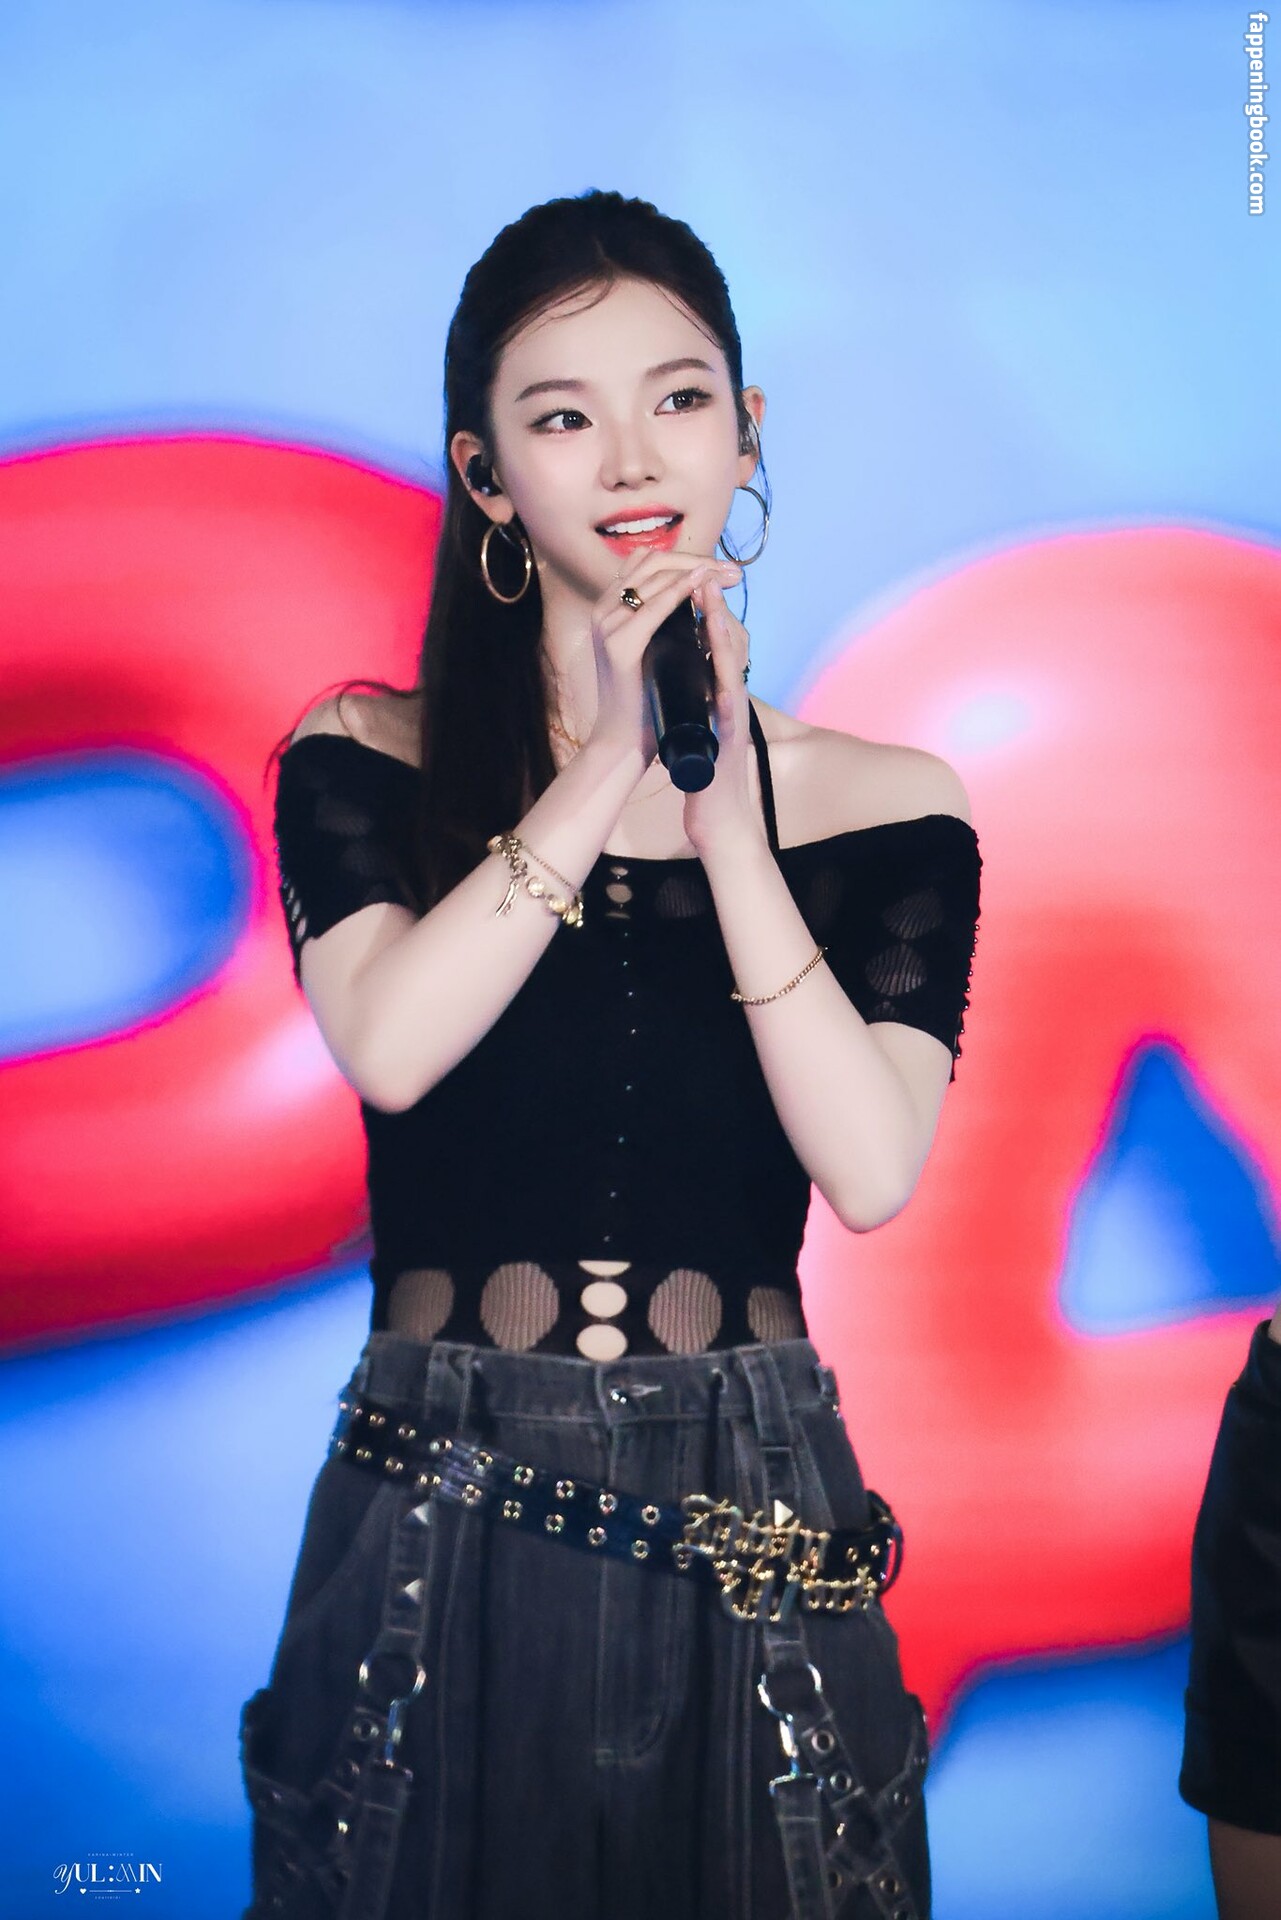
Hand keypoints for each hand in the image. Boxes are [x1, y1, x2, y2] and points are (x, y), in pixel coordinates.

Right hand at [585, 549, 742, 765]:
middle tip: (734, 572)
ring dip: (697, 571)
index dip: (687, 558)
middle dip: (699, 560)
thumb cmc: (642, 700)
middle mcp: (604, 609)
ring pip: (656, 577)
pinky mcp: (620, 646)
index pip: (647, 562)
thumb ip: (662, 621)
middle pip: (653, 561)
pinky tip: (704, 588)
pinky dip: (681, 592)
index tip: (723, 569)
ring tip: (728, 577)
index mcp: (609, 607)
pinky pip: (654, 608)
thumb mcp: (652, 649)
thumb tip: (697, 594)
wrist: (623, 742)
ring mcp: (608, 626)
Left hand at [681, 577, 768, 859]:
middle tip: (708, 575)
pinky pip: (728, 707)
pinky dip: (725, 685)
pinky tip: (720, 668)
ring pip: (729, 669)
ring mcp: (732, 719)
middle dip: (715, 609)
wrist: (720, 815)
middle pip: (726, 647)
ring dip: (723, 634)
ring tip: (712, 601)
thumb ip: (699, 697)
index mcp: (718, 694)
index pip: (714, 645)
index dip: (707, 611)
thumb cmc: (707, 773)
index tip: (697, 579)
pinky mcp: (730, 741)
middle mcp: (730, 701)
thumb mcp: (700, 724)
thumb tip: (686, 671)